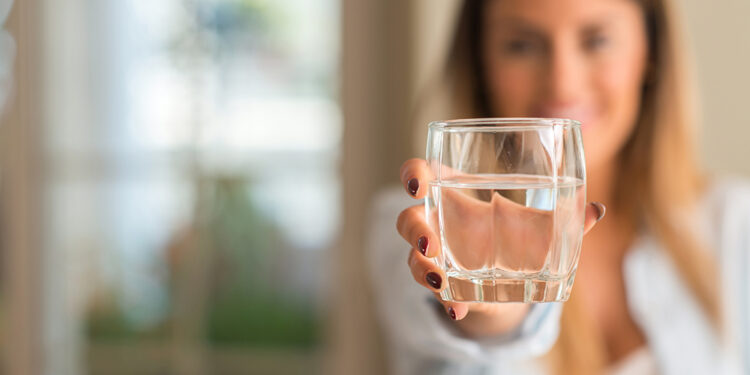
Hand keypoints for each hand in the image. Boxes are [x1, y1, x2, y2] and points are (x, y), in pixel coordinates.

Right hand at [396, 158, 604, 336]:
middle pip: (408, 218)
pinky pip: (435, 290)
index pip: (421, 173)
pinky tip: (460, 308)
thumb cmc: (518, 236)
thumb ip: (564, 218)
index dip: (412, 174)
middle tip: (431, 241)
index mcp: (453, 190)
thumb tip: (596, 209)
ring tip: (440, 280)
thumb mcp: (540, 226)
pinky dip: (447, 300)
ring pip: (413, 256)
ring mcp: (436, 255)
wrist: (511, 279)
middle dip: (414, 228)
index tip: (417, 183)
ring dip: (422, 267)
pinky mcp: (443, 284)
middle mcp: (437, 221)